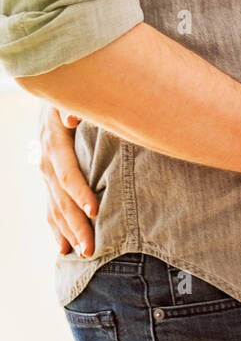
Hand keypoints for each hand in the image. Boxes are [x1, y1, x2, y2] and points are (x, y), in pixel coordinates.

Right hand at [40, 106, 98, 256]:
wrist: (55, 87)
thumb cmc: (73, 91)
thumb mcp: (72, 94)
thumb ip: (72, 106)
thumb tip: (71, 117)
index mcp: (54, 143)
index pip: (66, 174)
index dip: (80, 193)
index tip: (95, 211)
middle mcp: (46, 161)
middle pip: (61, 199)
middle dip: (76, 225)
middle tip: (91, 248)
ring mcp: (45, 171)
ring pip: (55, 207)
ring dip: (68, 232)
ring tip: (83, 253)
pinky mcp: (48, 177)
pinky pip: (50, 206)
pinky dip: (57, 228)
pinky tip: (63, 247)